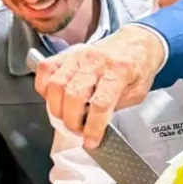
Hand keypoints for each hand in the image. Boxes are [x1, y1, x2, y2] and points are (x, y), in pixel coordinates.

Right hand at [34, 26, 164, 147]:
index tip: (91, 141)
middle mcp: (96, 60)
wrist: (137, 42)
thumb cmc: (138, 68)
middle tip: (78, 130)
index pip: (101, 103)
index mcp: (119, 70)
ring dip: (57, 108)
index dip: (93, 127)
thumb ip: (116, 107)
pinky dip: (44, 87)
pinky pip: (46, 69)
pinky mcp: (67, 53)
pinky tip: (55, 98)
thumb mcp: (138, 92)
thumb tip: (94, 125)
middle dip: (72, 120)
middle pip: (74, 95)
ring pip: (56, 83)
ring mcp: (79, 55)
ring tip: (67, 118)